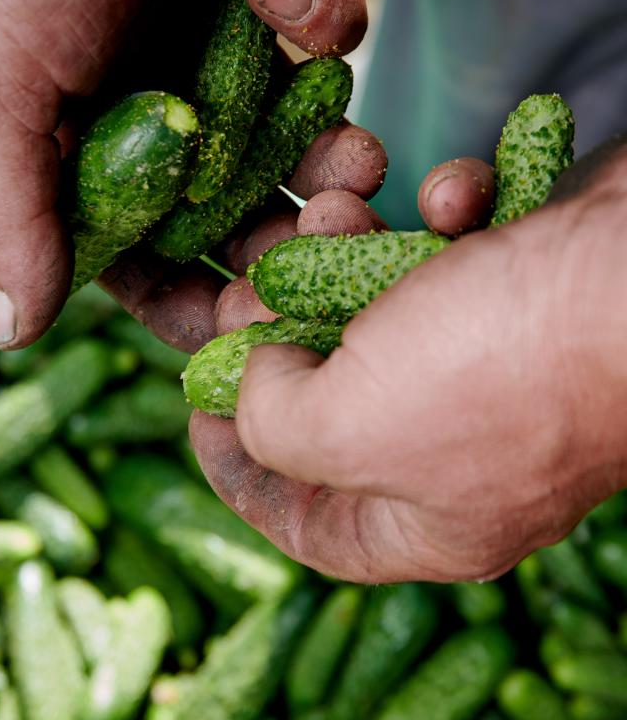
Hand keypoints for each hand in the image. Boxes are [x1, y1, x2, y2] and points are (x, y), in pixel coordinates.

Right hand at [0, 0, 365, 348]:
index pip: (157, 269)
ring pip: (308, 147)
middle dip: (295, 243)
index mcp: (101, 157)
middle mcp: (172, 117)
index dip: (205, 305)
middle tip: (337, 245)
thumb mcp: (4, 92)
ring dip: (338, 160)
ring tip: (357, 161)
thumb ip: (10, 211)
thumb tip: (5, 328)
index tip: (256, 328)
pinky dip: (321, 14)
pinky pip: (329, 35)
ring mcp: (234, 56)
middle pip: (249, 224)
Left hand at [190, 143, 626, 583]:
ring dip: (345, 246)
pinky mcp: (523, 285)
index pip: (307, 523)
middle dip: (281, 331)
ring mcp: (496, 365)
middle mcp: (460, 449)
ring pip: (385, 308)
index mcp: (425, 518)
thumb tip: (259, 377)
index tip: (196, 408)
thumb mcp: (351, 424)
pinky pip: (456, 252)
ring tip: (331, 205)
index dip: (238, 472)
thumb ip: (274, 423)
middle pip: (334, 402)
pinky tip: (455, 196)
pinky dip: (443, 213)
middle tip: (252, 282)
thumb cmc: (503, 371)